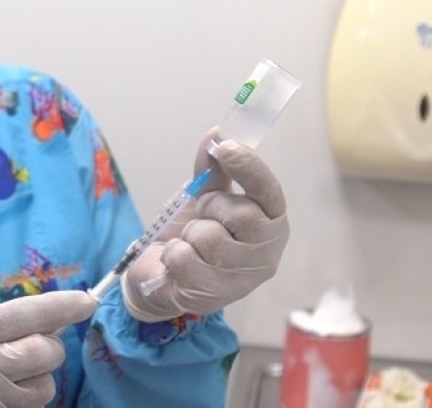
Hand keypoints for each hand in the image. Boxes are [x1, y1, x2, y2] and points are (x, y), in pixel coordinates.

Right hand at [0, 290, 96, 407]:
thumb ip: (0, 324)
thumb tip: (49, 321)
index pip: (29, 314)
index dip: (63, 307)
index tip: (87, 301)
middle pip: (47, 352)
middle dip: (47, 348)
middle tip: (28, 348)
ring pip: (45, 386)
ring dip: (37, 379)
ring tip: (10, 377)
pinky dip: (23, 400)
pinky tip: (1, 394)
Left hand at [121, 129, 288, 321]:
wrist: (160, 272)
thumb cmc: (192, 232)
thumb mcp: (203, 195)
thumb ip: (213, 168)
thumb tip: (217, 133)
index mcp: (271, 223)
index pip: (270, 192)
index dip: (250, 168)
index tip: (226, 147)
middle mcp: (265, 254)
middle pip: (241, 214)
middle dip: (211, 207)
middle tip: (202, 215)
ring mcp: (241, 280)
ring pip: (210, 238)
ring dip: (190, 233)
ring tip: (190, 242)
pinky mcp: (211, 297)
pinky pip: (185, 258)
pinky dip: (172, 253)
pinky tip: (177, 263)